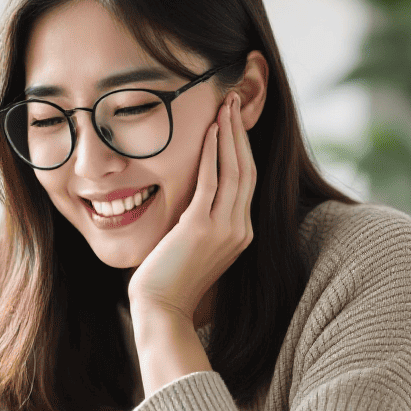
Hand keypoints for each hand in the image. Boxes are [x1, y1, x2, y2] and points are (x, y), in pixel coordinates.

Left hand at [128, 91, 256, 322]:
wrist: (162, 309)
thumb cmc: (170, 280)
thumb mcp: (195, 246)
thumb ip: (202, 221)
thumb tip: (195, 198)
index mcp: (241, 233)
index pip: (248, 181)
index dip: (243, 148)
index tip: (235, 121)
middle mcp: (240, 229)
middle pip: (247, 169)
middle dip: (240, 132)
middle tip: (234, 102)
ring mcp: (224, 229)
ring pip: (235, 170)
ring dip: (229, 135)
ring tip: (225, 106)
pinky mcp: (201, 228)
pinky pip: (212, 182)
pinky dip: (212, 153)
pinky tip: (209, 131)